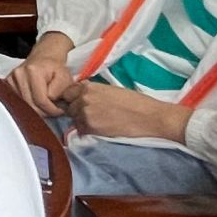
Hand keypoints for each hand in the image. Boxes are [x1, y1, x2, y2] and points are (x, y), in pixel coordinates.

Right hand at [10, 46, 74, 117]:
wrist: (44, 57)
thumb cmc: (55, 68)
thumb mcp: (65, 78)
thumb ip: (59, 92)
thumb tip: (50, 104)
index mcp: (32, 71)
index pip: (41, 100)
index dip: (52, 110)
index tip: (60, 111)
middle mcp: (18, 75)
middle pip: (30, 105)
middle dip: (44, 112)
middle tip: (54, 110)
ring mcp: (10, 79)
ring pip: (23, 106)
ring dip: (36, 110)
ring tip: (46, 105)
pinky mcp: (7, 84)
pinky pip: (17, 102)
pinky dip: (28, 106)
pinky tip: (36, 102)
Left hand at [61, 78, 189, 143]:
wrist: (148, 116)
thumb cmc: (134, 101)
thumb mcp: (111, 89)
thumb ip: (93, 91)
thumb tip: (81, 91)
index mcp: (89, 87)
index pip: (68, 92)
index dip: (72, 98)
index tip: (78, 102)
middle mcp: (83, 98)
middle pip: (69, 106)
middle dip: (76, 109)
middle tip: (91, 114)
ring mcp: (85, 113)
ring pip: (74, 118)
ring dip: (81, 120)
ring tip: (98, 121)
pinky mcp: (90, 127)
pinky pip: (81, 129)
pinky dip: (87, 129)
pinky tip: (100, 128)